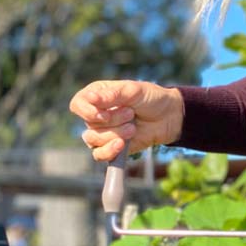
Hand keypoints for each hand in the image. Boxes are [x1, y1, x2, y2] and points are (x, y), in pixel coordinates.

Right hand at [69, 79, 184, 160]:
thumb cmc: (150, 98)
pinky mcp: (112, 147)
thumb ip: (113, 95)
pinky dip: (110, 151)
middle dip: (113, 120)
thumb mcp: (133, 91)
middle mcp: (97, 114)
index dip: (87, 111)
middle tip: (131, 113)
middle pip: (90, 123)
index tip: (103, 114)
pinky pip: (99, 155)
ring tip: (132, 128)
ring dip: (115, 134)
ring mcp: (103, 132)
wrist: (168, 117)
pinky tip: (122, 144)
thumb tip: (91, 98)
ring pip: (94, 140)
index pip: (77, 104)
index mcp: (97, 96)